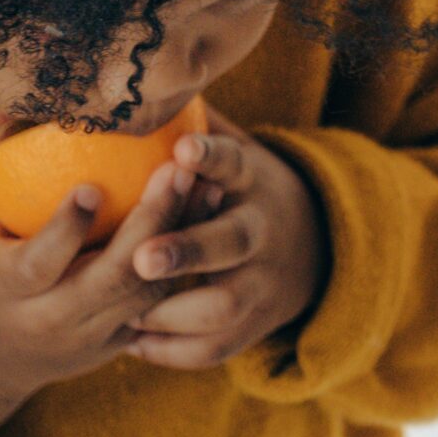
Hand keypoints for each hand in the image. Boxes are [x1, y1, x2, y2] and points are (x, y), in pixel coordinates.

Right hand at [0, 95, 193, 436]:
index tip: (91, 187)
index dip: (64, 232)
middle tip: (175, 171)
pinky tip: (211, 209)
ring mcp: (89, 335)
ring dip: (179, 238)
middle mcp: (47, 318)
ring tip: (204, 181)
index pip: (36, 265)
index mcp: (3, 286)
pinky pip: (162, 300)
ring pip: (146, 292)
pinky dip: (187, 257)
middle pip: (108, 280)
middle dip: (147, 228)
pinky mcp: (120, 340)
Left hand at [123, 108, 330, 371]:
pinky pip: (213, 347)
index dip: (211, 160)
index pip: (236, 163)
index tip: (184, 152)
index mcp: (253, 181)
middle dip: (187, 250)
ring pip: (222, 305)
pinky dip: (170, 349)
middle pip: (231, 242)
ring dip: (170, 312)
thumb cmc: (243, 191)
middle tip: (142, 258)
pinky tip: (132, 339)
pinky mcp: (254, 324)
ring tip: (123, 314)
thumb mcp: (235, 152)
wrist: (314, 249)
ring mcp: (261, 282)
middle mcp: (261, 231)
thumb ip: (194, 126)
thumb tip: (133, 87)